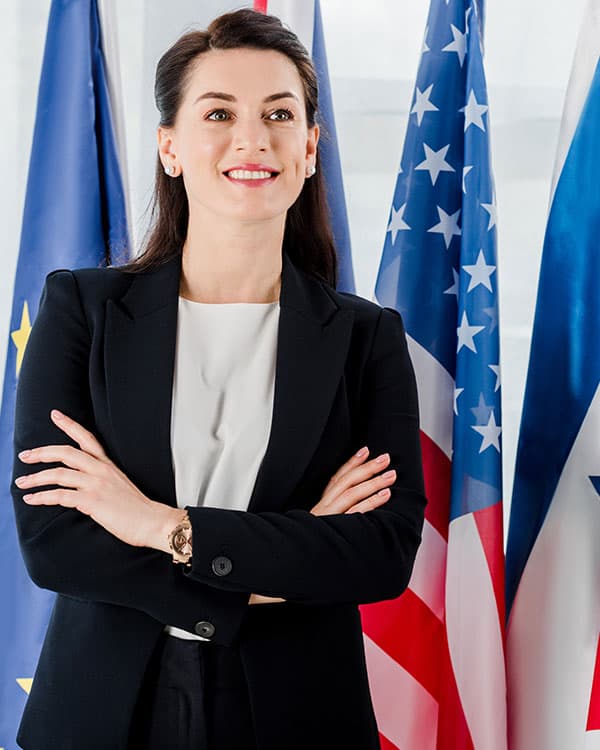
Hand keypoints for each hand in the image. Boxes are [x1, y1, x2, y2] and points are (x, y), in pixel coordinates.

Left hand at [15, 409, 176, 549]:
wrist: (152, 522)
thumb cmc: (137, 509)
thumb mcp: (120, 486)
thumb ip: (102, 480)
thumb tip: (82, 484)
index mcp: (108, 465)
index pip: (87, 438)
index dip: (69, 425)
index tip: (55, 415)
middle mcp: (101, 470)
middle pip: (66, 452)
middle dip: (42, 453)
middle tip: (25, 455)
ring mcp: (96, 484)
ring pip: (58, 473)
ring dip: (36, 478)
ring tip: (21, 483)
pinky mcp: (92, 501)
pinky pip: (60, 495)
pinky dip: (42, 497)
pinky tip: (32, 499)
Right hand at [247, 447, 393, 605]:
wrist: (292, 565)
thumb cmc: (312, 545)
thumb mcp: (321, 526)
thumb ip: (334, 513)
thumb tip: (353, 504)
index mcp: (322, 505)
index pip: (337, 478)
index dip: (351, 463)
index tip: (365, 450)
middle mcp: (325, 508)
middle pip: (346, 482)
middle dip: (367, 468)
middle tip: (386, 458)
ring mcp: (330, 518)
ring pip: (352, 494)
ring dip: (373, 482)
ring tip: (391, 475)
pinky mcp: (336, 530)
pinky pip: (356, 513)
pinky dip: (371, 502)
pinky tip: (385, 495)